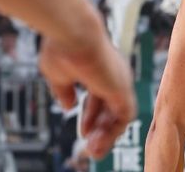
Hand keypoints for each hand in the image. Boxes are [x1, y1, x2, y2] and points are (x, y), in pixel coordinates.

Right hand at [39, 35, 135, 158]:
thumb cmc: (63, 47)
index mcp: (99, 69)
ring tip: (93, 151)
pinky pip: (125, 116)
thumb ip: (64, 91)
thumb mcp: (58, 74)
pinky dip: (113, 132)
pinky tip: (99, 142)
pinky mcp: (122, 88)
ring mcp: (119, 81)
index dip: (91, 116)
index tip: (83, 132)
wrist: (72, 34)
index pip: (100, 97)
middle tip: (90, 147)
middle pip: (112, 107)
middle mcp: (113, 75)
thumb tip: (67, 106)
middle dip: (100, 129)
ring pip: (120, 114)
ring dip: (107, 135)